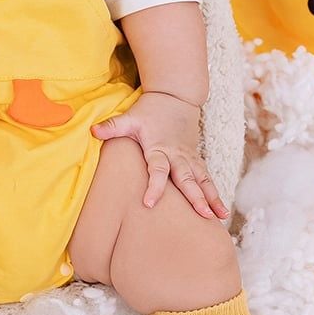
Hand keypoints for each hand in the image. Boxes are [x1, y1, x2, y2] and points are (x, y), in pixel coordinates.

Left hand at [92, 90, 227, 218]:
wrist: (176, 96)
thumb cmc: (150, 110)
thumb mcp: (130, 117)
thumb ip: (113, 126)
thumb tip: (93, 131)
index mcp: (159, 148)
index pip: (157, 169)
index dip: (154, 186)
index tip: (149, 203)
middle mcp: (177, 155)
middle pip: (187, 178)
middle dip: (196, 197)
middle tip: (203, 215)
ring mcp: (189, 158)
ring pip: (203, 180)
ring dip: (212, 198)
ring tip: (220, 218)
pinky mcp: (196, 159)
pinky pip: (207, 178)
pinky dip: (215, 194)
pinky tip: (220, 212)